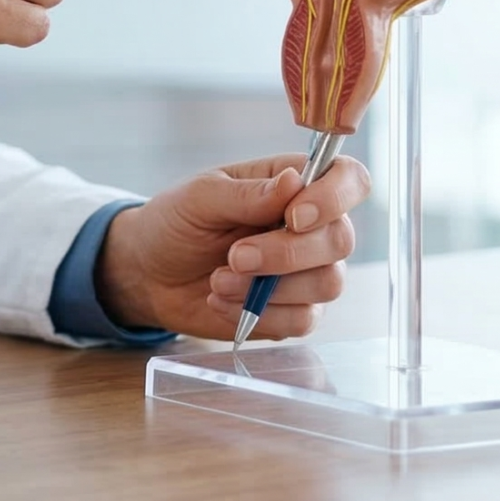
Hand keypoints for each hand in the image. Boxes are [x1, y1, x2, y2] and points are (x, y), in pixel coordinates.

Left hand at [91, 153, 371, 340]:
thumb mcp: (200, 198)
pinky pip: (303, 320)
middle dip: (285, 253)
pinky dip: (258, 313)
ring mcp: (307, 272)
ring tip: (218, 280)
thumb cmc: (176, 223)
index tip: (293, 216)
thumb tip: (295, 181)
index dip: (334, 198)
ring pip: (328, 284)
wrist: (150, 273)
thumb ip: (248, 193)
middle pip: (340, 240)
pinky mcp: (295, 310)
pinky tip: (221, 300)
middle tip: (235, 256)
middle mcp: (311, 227)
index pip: (348, 180)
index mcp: (294, 185)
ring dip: (268, 287)